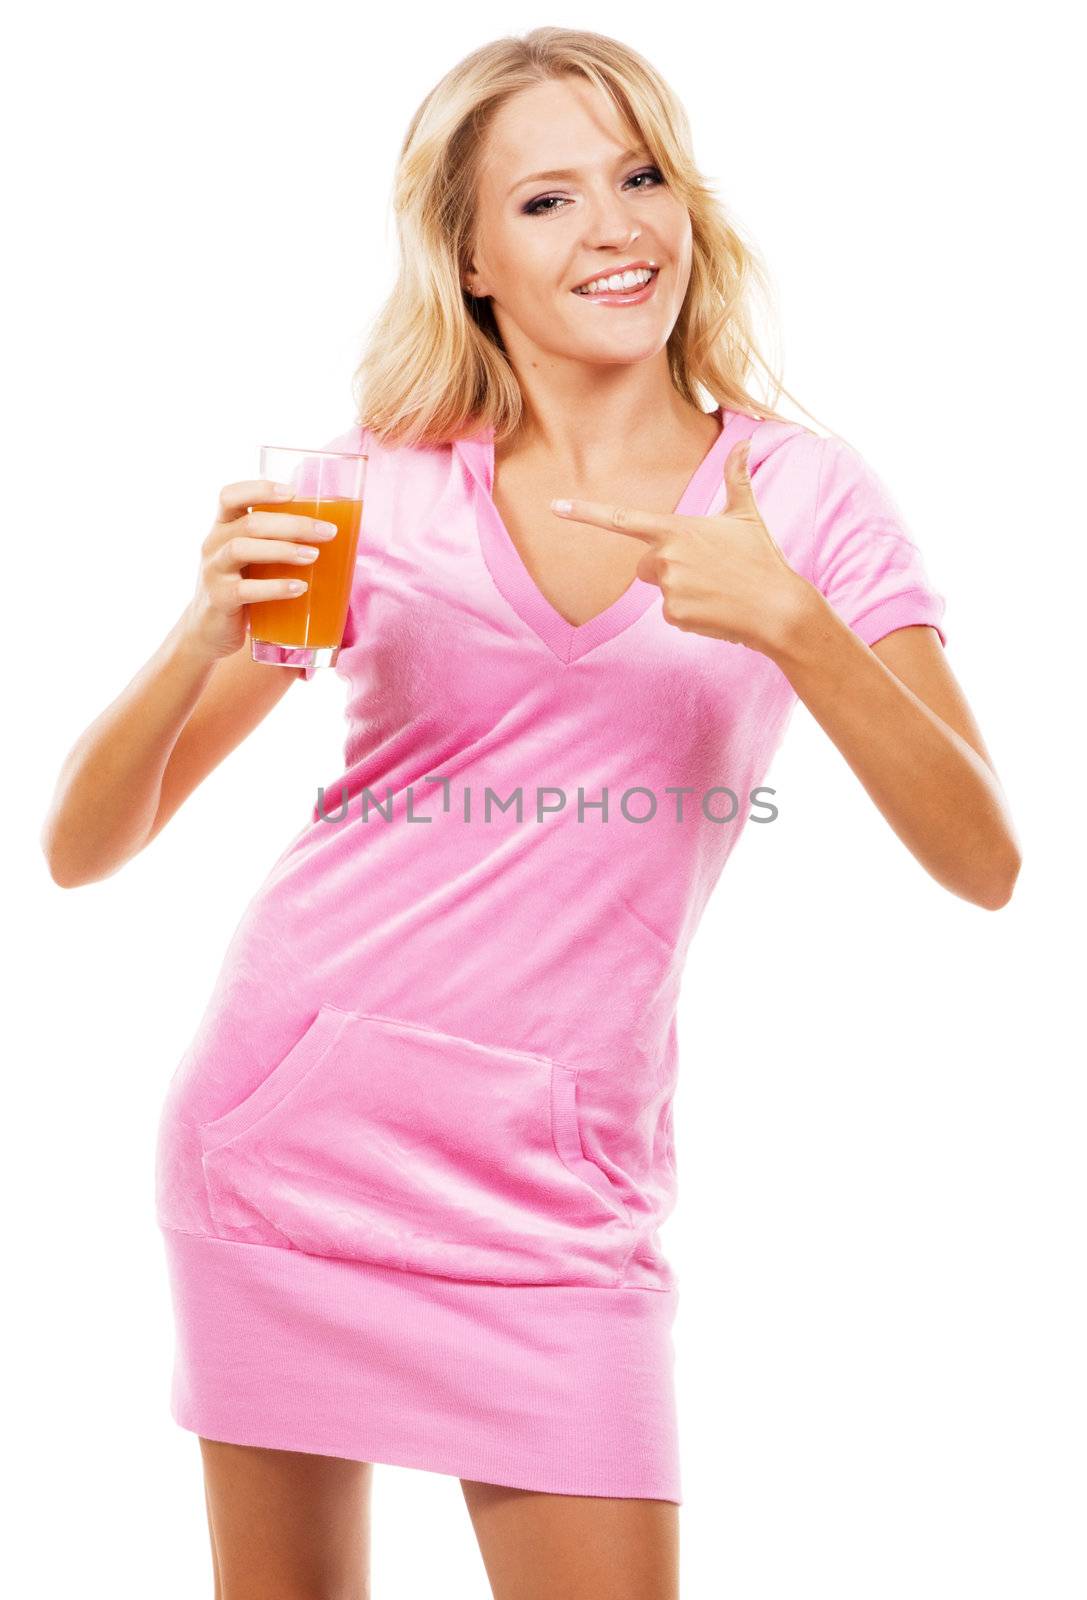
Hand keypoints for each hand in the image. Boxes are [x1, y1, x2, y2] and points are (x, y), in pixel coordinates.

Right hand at [182, 479, 338, 662]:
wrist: (211, 630)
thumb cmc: (242, 585)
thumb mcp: (252, 558)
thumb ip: (274, 541)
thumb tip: (329, 532)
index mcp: (223, 526)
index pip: (231, 495)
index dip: (260, 489)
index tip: (294, 492)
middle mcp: (214, 543)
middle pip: (250, 522)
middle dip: (293, 524)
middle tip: (327, 531)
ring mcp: (214, 571)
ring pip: (242, 548)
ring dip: (283, 550)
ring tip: (314, 556)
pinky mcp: (220, 599)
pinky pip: (245, 589)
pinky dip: (275, 587)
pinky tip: (299, 588)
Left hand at [550, 440, 813, 652]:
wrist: (778, 609)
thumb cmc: (761, 559)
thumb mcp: (747, 515)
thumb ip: (736, 478)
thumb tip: (745, 441)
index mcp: (675, 529)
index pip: (622, 519)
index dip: (585, 513)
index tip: (555, 507)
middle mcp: (665, 557)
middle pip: (644, 564)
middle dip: (667, 568)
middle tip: (706, 571)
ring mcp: (667, 588)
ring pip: (659, 589)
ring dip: (681, 591)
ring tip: (716, 590)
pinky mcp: (673, 615)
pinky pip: (670, 614)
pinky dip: (690, 614)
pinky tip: (714, 610)